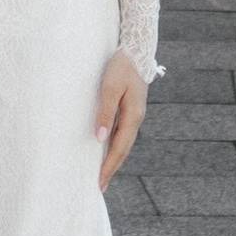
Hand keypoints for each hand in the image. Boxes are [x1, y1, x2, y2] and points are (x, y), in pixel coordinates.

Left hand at [95, 52, 145, 186]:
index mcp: (133, 116)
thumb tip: (99, 138)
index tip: (99, 182)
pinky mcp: (130, 109)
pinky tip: (107, 149)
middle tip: (100, 185)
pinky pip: (122, 133)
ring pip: (123, 142)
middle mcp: (136, 118)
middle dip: (112, 168)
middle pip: (123, 149)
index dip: (109, 166)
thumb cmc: (121, 67)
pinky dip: (115, 145)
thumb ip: (105, 112)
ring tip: (102, 172)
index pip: (119, 148)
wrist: (136, 50)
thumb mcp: (109, 88)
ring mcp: (134, 114)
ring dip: (113, 158)